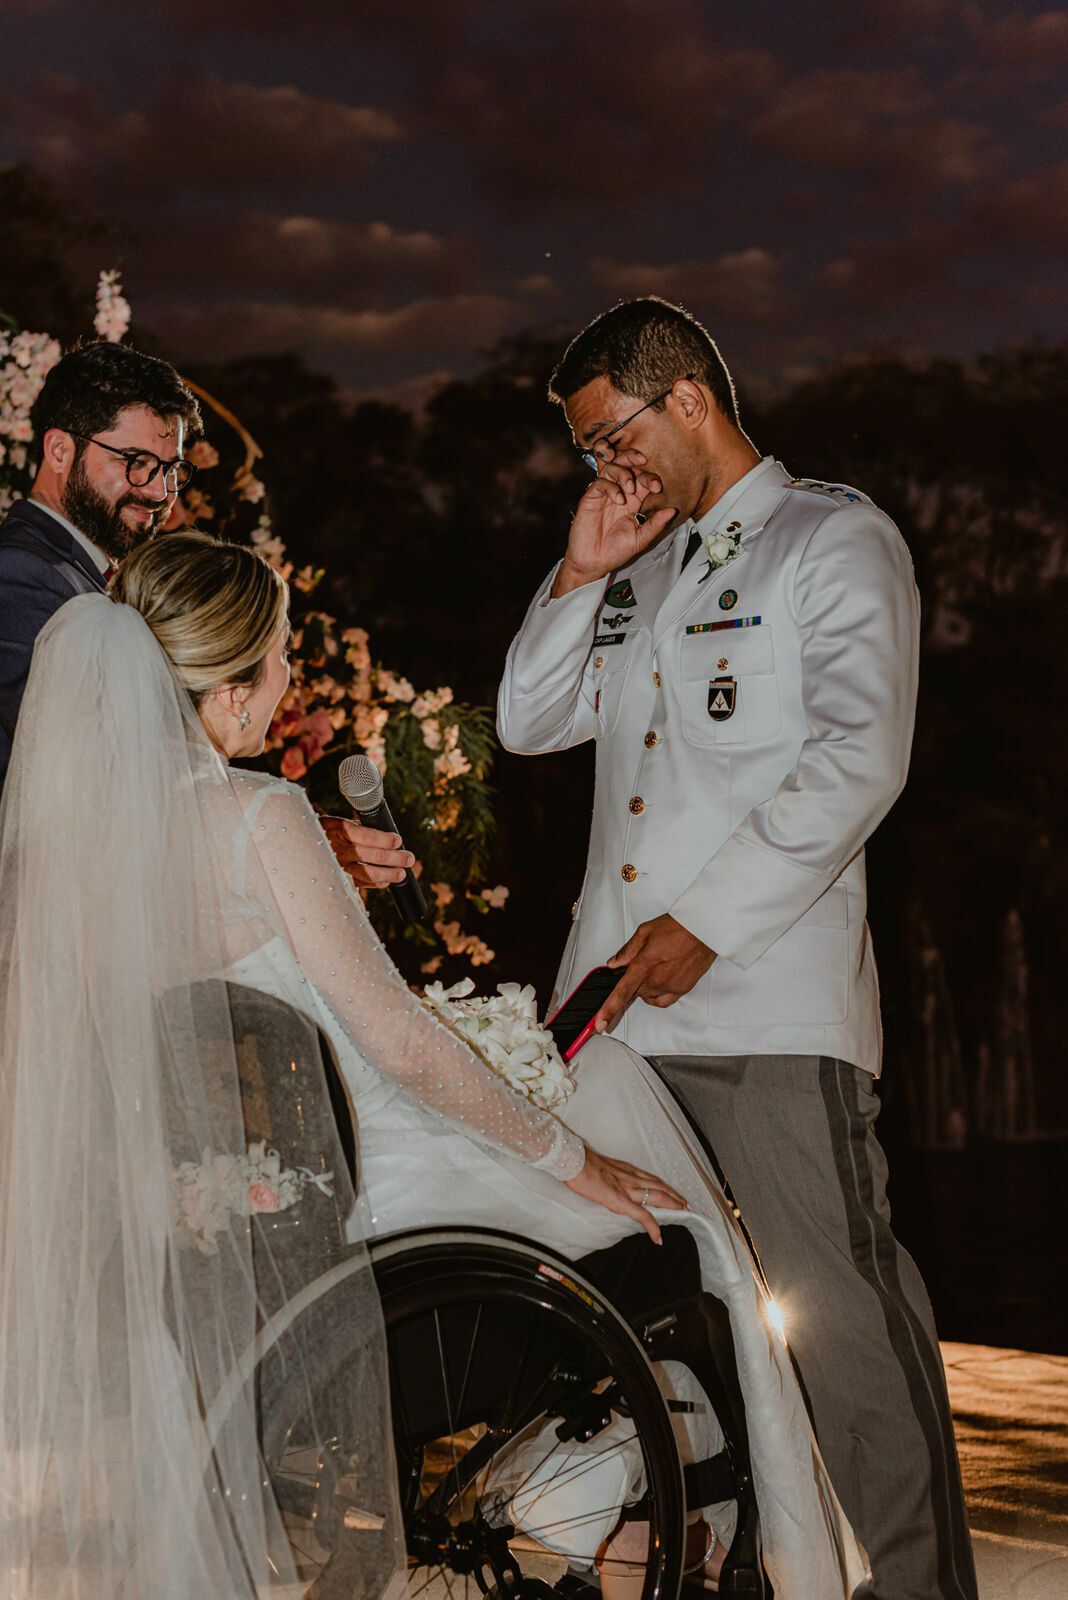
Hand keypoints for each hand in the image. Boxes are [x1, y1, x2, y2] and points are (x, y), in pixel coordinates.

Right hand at [320, 815, 414, 888]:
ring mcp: (338, 867)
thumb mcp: (341, 823)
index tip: (398, 840)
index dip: (386, 840)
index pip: (368, 836)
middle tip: (409, 858)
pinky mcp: (339, 879)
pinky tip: (387, 881)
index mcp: (339, 829)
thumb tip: (390, 839)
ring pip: (369, 873)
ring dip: (390, 874)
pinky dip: (377, 883)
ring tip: (402, 873)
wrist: (302, 845)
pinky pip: (362, 884)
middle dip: (396, 858)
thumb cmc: (328, 832)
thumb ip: (361, 830)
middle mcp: (338, 849)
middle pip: (374, 856)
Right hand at [552, 448, 676, 597]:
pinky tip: (619, 499)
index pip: (642, 479)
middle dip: (633, 458)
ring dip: (623, 472)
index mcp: (632, 502)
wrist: (593, 563)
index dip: (650, 478)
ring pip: (610, 468)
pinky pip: (600, 483)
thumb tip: (672, 510)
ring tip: (630, 487)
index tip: (658, 487)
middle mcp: (618, 494)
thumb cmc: (615, 552)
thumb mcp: (641, 539)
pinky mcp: (590, 499)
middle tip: (642, 462)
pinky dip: (611, 487)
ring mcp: (603, 495)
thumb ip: (655, 524)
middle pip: (624, 464)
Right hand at [565, 1145, 687, 1244]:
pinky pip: (642, 1215)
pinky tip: (658, 1237)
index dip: (663, 1186)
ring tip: (684, 1214)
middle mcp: (631, 1177)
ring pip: (658, 1197)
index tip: (672, 1192)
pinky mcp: (622, 1201)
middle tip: (687, 1204)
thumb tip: (602, 1178)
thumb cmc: (580, 1162)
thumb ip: (605, 1173)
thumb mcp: (597, 1165)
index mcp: (625, 1170)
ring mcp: (628, 1189)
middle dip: (675, 1196)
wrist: (575, 1161)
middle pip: (660, 1187)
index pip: (650, 1178)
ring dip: (673, 1206)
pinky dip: (652, 1227)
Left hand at [594, 914, 715, 1032]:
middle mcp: (656, 980)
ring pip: (647, 996)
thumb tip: (614, 963)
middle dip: (631, 982)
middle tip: (640, 966)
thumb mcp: (645, 931)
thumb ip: (627, 950)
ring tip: (654, 967)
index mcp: (644, 965)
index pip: (621, 993)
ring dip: (644, 986)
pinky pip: (662, 1000)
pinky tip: (660, 981)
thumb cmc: (678, 927)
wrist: (703, 930)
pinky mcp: (681, 989)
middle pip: (634, 992)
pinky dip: (657, 994)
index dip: (608, 1010)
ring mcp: (670, 986)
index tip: (600, 1023)